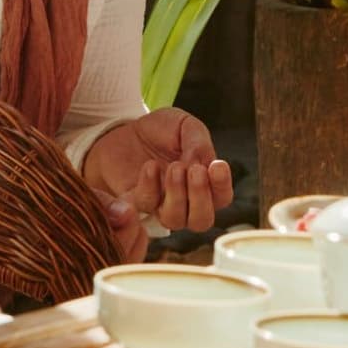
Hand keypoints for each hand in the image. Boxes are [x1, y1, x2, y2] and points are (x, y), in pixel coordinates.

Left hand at [83, 107, 233, 254]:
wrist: (125, 126)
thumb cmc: (162, 130)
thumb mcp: (186, 126)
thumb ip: (199, 145)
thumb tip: (201, 167)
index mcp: (204, 183)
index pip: (221, 197)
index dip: (222, 186)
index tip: (217, 165)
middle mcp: (185, 201)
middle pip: (201, 220)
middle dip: (201, 198)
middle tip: (195, 170)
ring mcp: (160, 204)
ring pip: (174, 220)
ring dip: (177, 195)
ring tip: (173, 167)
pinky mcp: (135, 202)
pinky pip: (145, 206)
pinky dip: (150, 187)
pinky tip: (151, 166)